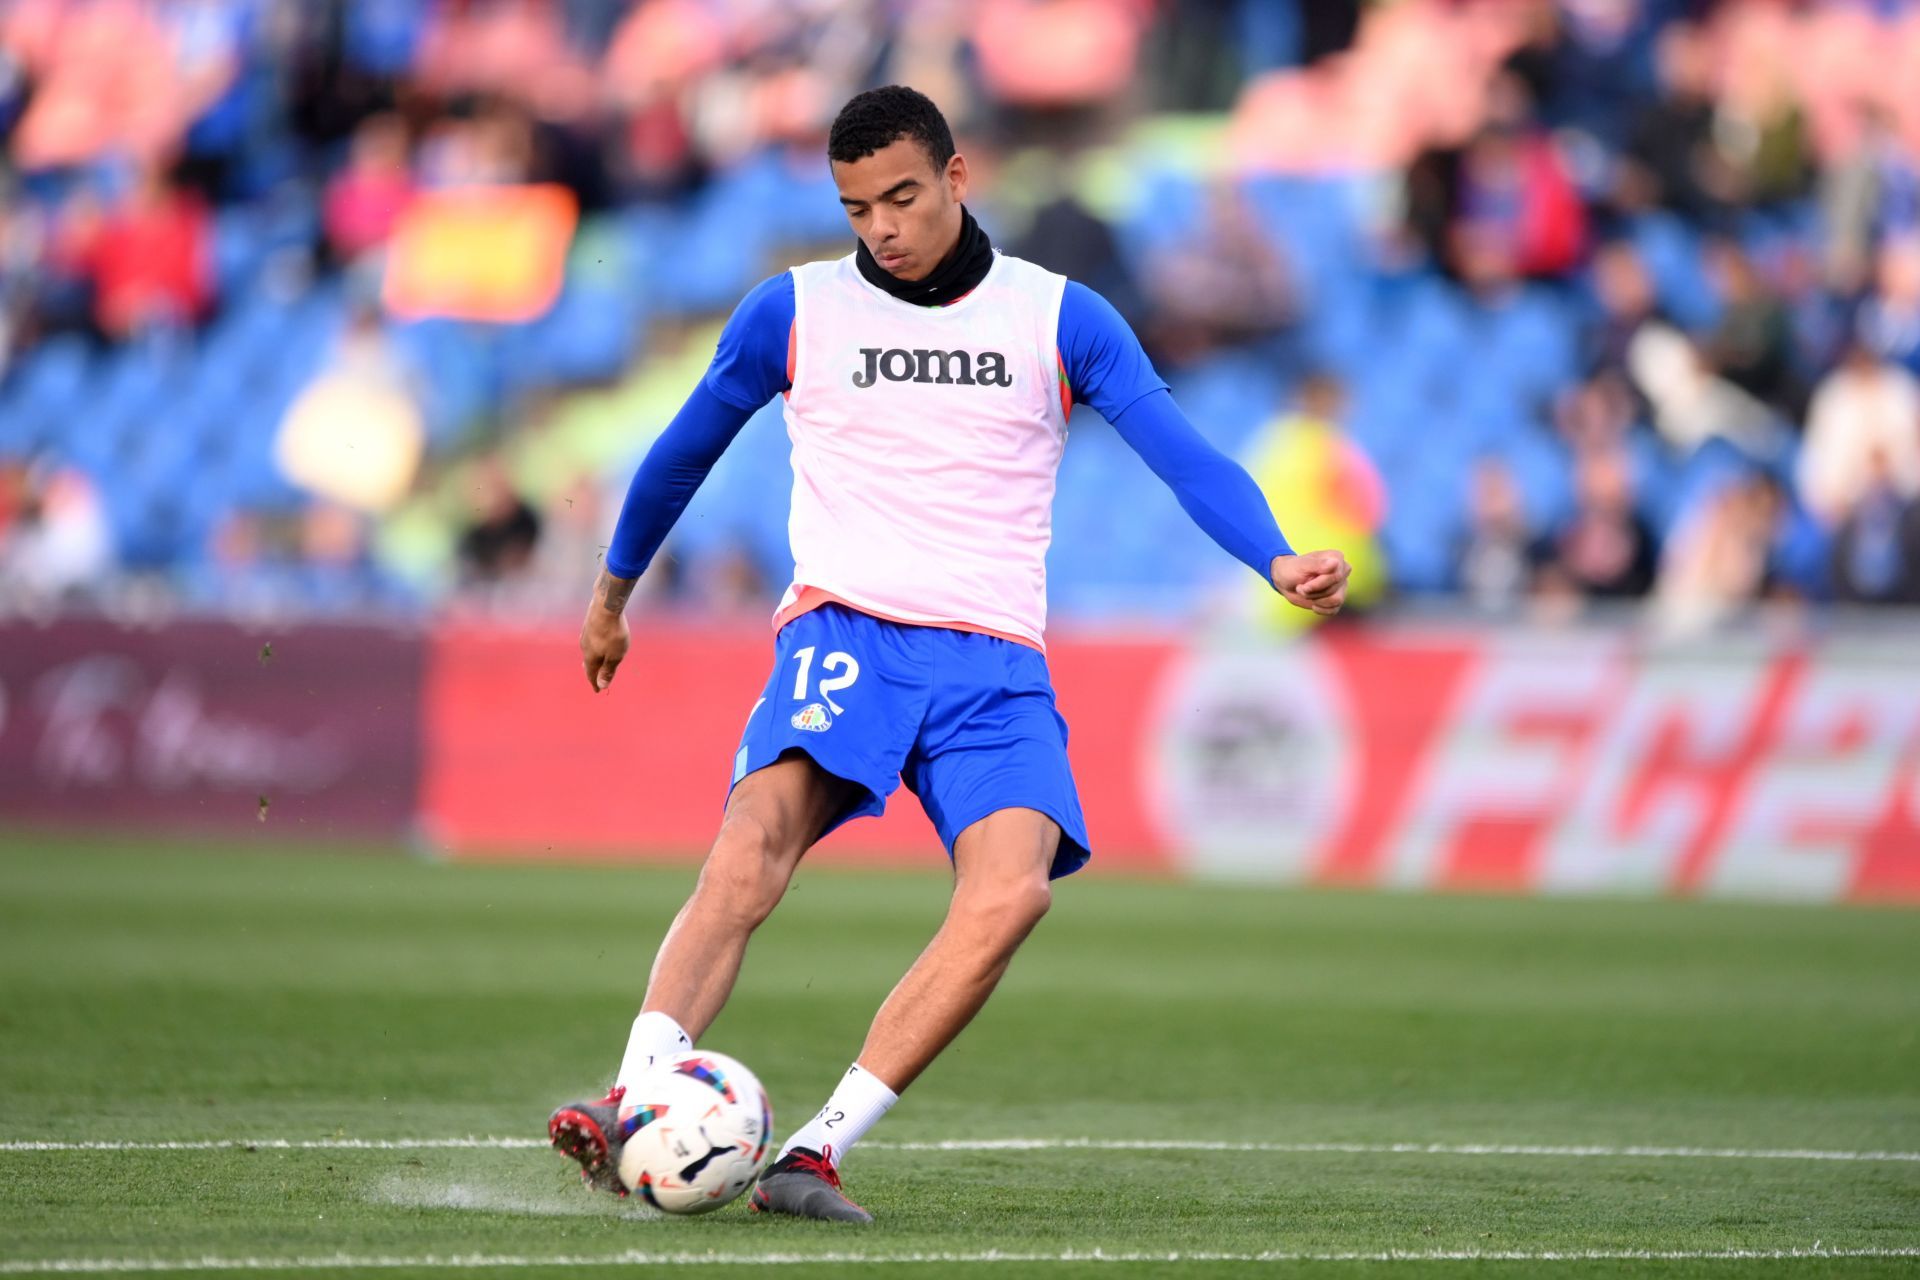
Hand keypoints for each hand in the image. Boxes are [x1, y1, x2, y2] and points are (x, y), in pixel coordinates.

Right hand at [581, 570, 634, 691]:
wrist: (606, 606)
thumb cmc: (613, 633)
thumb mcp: (615, 656)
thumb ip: (608, 670)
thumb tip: (602, 685)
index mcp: (591, 657)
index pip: (591, 674)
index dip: (595, 683)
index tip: (598, 691)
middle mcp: (584, 647)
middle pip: (588, 663)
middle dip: (592, 672)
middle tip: (594, 679)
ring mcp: (585, 634)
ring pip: (588, 650)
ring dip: (593, 658)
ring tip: (595, 662)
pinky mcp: (589, 624)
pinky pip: (591, 640)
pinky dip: (594, 647)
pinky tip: (596, 642)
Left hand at [1270, 549, 1350, 615]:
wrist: (1286, 582)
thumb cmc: (1292, 570)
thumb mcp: (1301, 566)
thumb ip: (1318, 564)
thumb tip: (1336, 562)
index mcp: (1336, 558)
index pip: (1336, 576)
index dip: (1318, 584)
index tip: (1304, 584)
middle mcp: (1342, 571)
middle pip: (1333, 589)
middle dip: (1313, 592)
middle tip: (1301, 587)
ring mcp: (1341, 585)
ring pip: (1336, 600)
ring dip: (1316, 600)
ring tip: (1306, 593)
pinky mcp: (1337, 598)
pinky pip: (1334, 609)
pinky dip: (1320, 609)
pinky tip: (1312, 602)